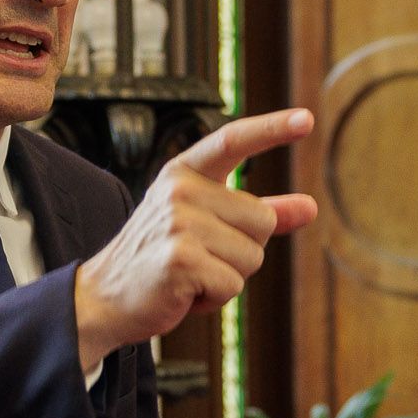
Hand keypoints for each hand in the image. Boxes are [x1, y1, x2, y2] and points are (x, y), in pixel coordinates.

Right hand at [75, 109, 319, 368]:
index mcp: (184, 173)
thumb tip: (311, 207)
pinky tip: (184, 292)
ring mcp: (178, 222)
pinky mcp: (180, 259)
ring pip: (252, 257)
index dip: (272, 128)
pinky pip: (233, 284)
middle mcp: (180, 190)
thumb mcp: (207, 226)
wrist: (105, 299)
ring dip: (229, 277)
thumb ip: (259, 214)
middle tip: (200, 258)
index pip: (233, 141)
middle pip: (263, 221)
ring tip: (190, 275)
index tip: (307, 119)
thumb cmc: (162, 260)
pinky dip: (215, 298)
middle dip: (244, 250)